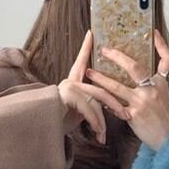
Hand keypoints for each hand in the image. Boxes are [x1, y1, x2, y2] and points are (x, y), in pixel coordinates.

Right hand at [57, 30, 131, 144]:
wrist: (41, 128)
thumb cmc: (59, 120)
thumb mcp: (77, 110)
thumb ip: (88, 103)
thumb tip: (108, 107)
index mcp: (73, 81)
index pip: (81, 61)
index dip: (86, 47)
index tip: (91, 34)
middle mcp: (70, 81)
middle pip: (99, 89)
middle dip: (115, 104)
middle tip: (127, 116)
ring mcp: (68, 88)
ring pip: (95, 101)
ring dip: (102, 121)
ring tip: (105, 134)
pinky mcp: (67, 97)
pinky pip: (88, 110)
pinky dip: (95, 124)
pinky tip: (99, 135)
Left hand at [85, 29, 168, 150]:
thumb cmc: (165, 117)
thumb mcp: (164, 96)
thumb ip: (154, 82)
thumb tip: (143, 72)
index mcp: (161, 83)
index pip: (167, 60)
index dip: (162, 45)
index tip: (153, 32)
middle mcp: (152, 89)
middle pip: (134, 67)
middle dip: (117, 56)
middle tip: (104, 49)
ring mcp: (142, 102)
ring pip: (117, 87)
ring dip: (100, 79)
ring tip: (89, 72)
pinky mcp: (133, 115)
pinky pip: (114, 105)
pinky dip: (104, 100)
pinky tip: (94, 95)